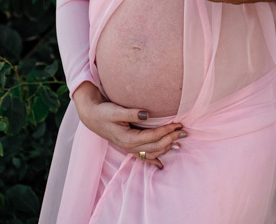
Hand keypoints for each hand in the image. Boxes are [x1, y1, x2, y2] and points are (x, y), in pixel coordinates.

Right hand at [71, 83, 185, 168]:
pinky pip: (144, 157)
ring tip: (179, 142)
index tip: (178, 123)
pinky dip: (154, 160)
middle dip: (171, 139)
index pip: (153, 137)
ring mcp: (129, 149)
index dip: (167, 130)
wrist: (92, 116)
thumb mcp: (116, 111)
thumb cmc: (103, 112)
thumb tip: (147, 113)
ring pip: (152, 153)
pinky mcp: (128, 147)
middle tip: (184, 131)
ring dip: (166, 148)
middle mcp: (129, 146)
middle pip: (155, 146)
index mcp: (128, 138)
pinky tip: (161, 164)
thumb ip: (131, 113)